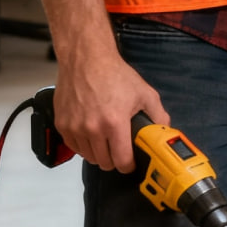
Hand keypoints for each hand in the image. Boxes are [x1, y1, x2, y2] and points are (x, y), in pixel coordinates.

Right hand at [54, 46, 166, 173]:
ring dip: (98, 153)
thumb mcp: (144, 93)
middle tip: (119, 150)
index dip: (128, 165)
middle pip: (104, 162)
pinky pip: (75, 147)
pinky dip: (84, 145)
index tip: (131, 163)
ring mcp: (75, 128)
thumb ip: (157, 114)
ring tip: (106, 139)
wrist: (87, 60)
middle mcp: (92, 129)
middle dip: (114, 160)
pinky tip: (92, 134)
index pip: (121, 161)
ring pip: (88, 157)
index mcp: (115, 123)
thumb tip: (163, 131)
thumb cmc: (115, 75)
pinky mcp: (62, 125)